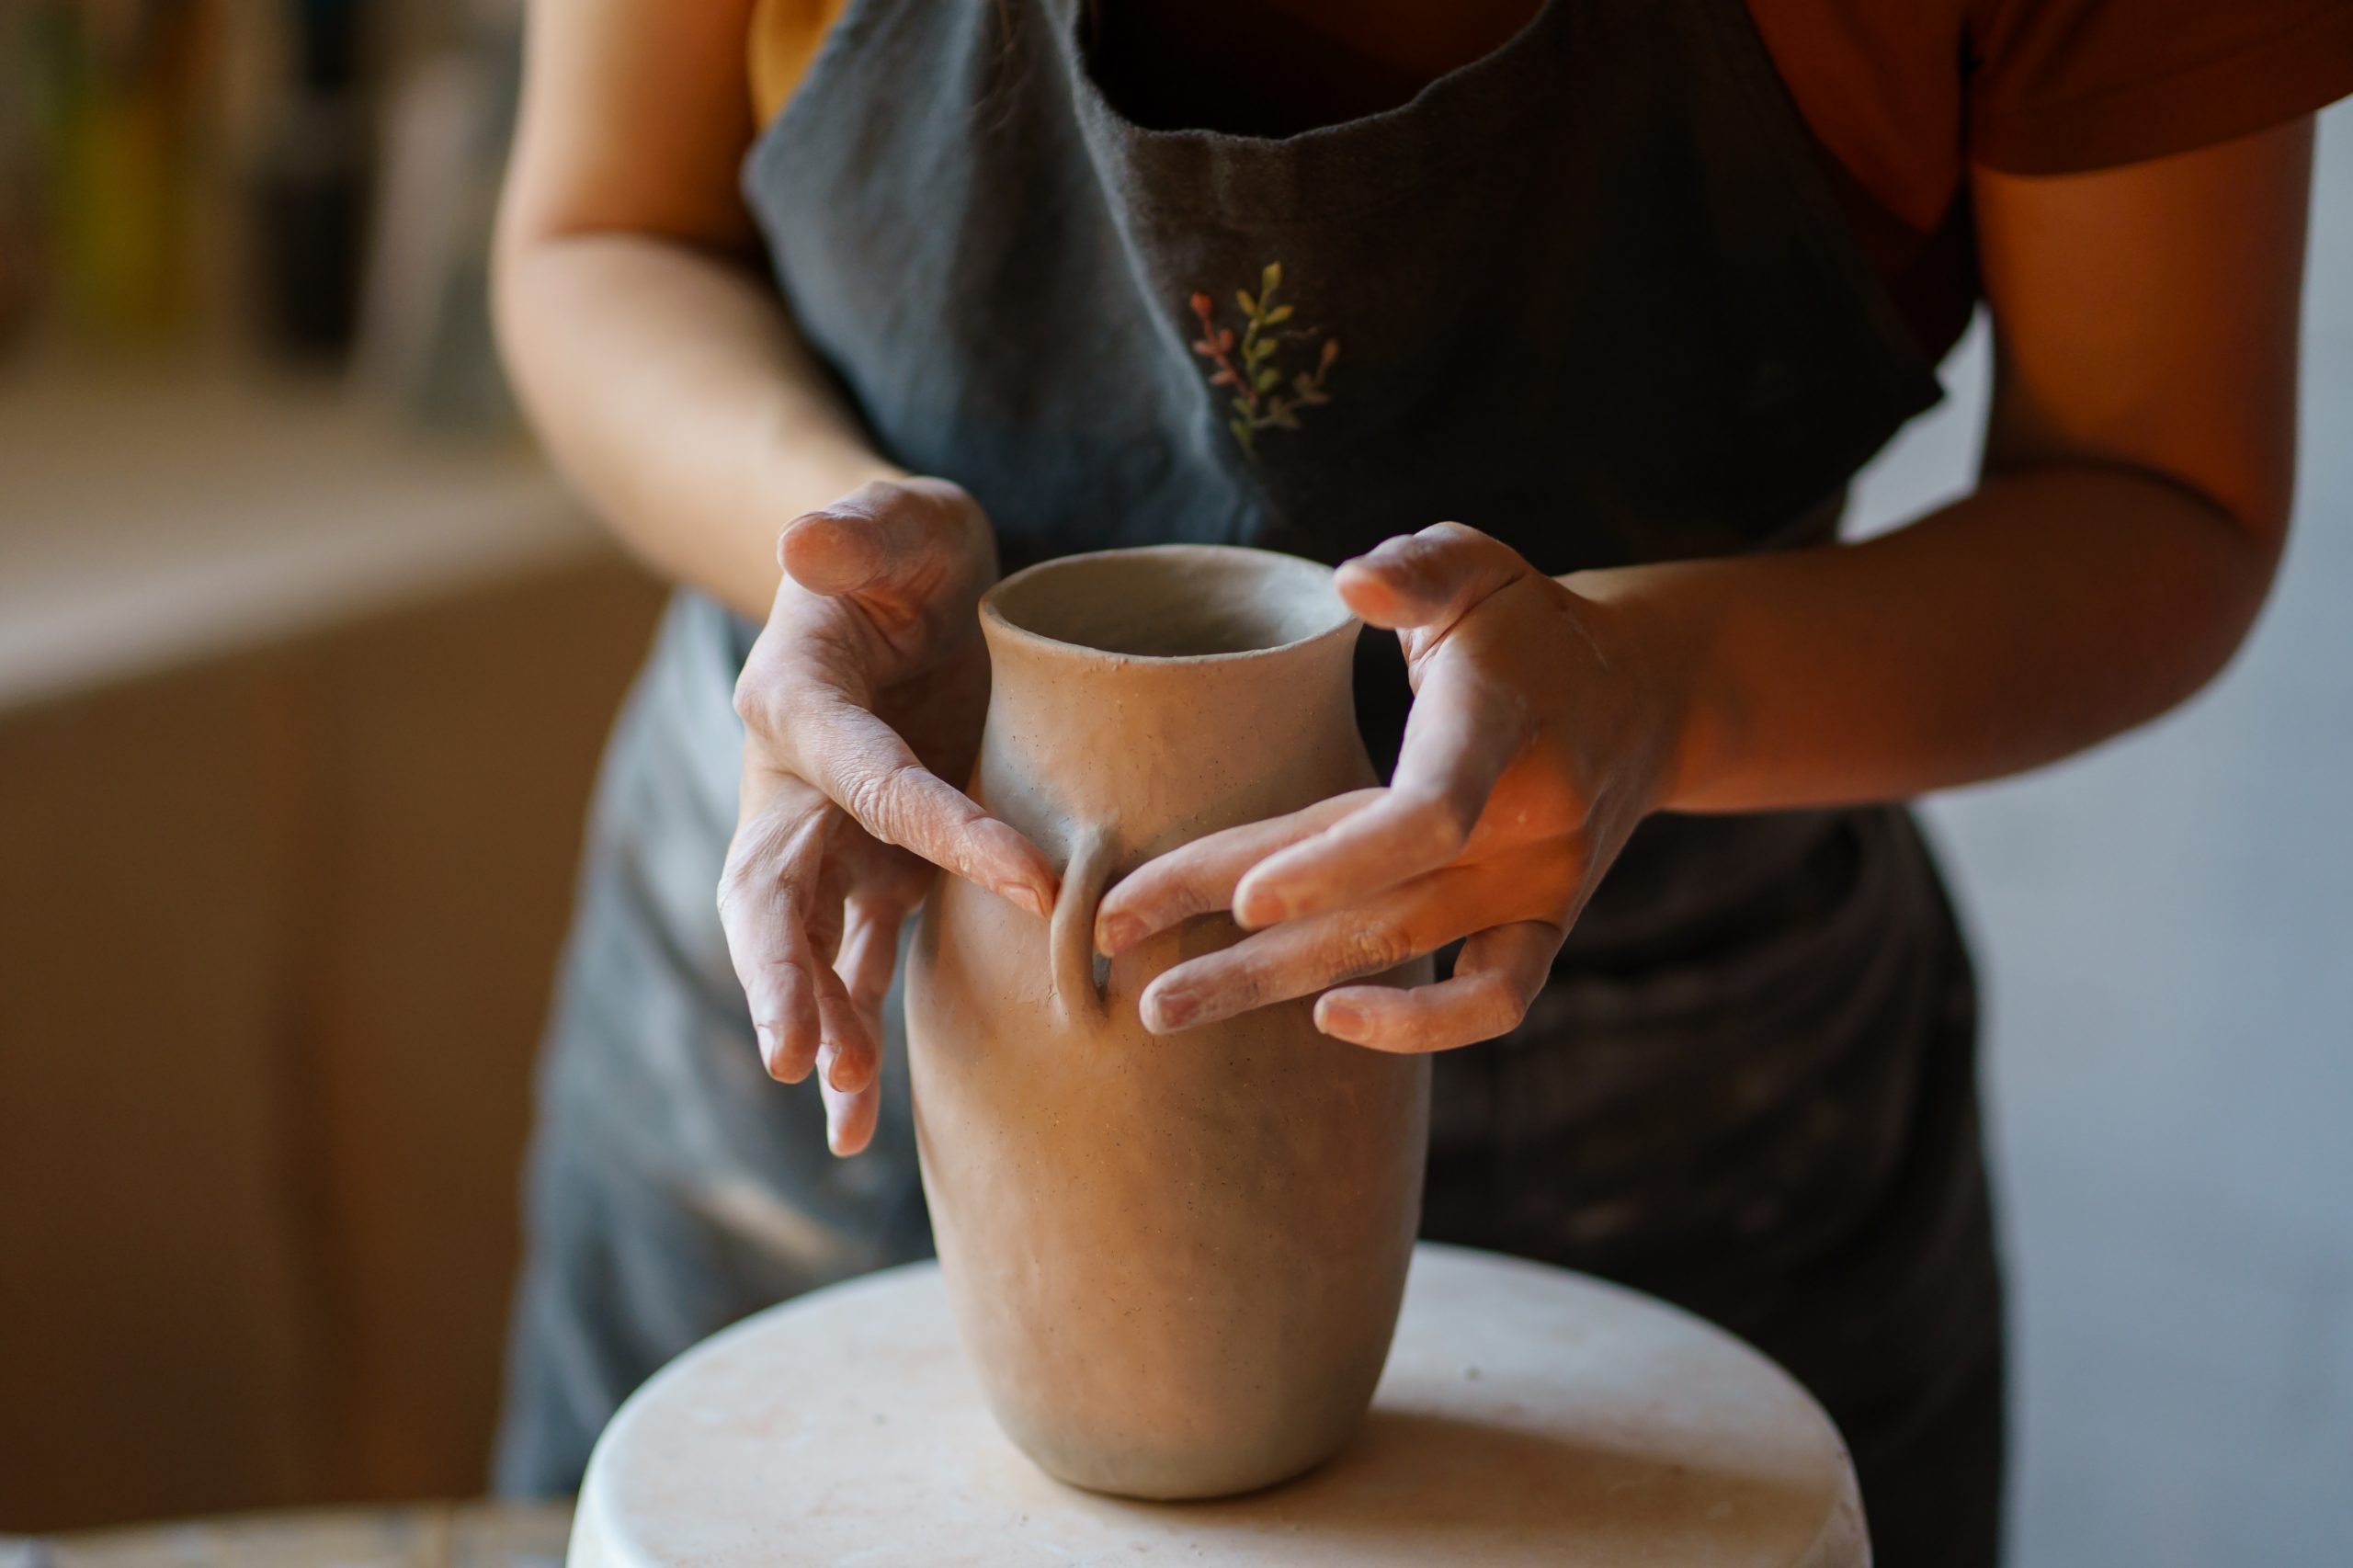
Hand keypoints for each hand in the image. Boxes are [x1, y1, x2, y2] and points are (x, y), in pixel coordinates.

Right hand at [720, 478, 1057, 1153]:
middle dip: (785, 975)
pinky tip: (854, 1127)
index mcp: (795, 701)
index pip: (870, 777)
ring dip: (822, 1024)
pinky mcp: (869, 875)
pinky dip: (854, 1037)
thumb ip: (857, 526)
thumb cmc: (908, 550)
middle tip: (800, 1054)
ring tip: (842, 1112)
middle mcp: (794, 786)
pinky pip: (854, 966)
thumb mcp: (898, 519)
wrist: (912, 593)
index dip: (945, 829)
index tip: (1033, 880)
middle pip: (776, 893)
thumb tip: (802, 541)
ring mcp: (828, 842)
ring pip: (808, 949)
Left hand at [1093, 523, 1681, 1052]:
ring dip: (1271, 984)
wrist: (1645, 695)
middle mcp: (1526, 825)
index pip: (1427, 815)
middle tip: (1116, 945)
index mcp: (1499, 730)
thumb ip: (1418, 568)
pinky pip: (1493, 1003)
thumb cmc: (1527, 627)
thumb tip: (1354, 580)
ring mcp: (1536, 888)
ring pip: (1398, 954)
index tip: (1241, 901)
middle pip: (1376, 899)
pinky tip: (1326, 1018)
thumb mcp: (1479, 567)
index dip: (1335, 864)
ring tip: (1163, 1005)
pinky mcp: (1542, 929)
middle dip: (1240, 934)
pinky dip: (1419, 1028)